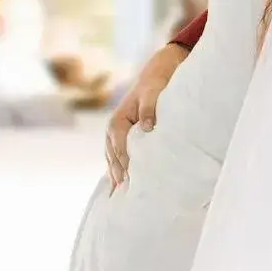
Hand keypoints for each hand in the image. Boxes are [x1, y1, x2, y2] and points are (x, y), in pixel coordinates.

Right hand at [105, 44, 186, 186]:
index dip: (125, 167)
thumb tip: (146, 127)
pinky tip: (121, 186)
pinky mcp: (124, 136)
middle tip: (125, 199)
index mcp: (118, 122)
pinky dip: (119, 170)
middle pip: (114, 159)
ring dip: (117, 177)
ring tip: (121, 198)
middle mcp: (113, 130)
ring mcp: (116, 134)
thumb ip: (148, 109)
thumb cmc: (157, 82)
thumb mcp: (154, 92)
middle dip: (119, 178)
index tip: (130, 184)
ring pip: (113, 160)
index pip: (120, 150)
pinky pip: (118, 157)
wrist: (158, 71)